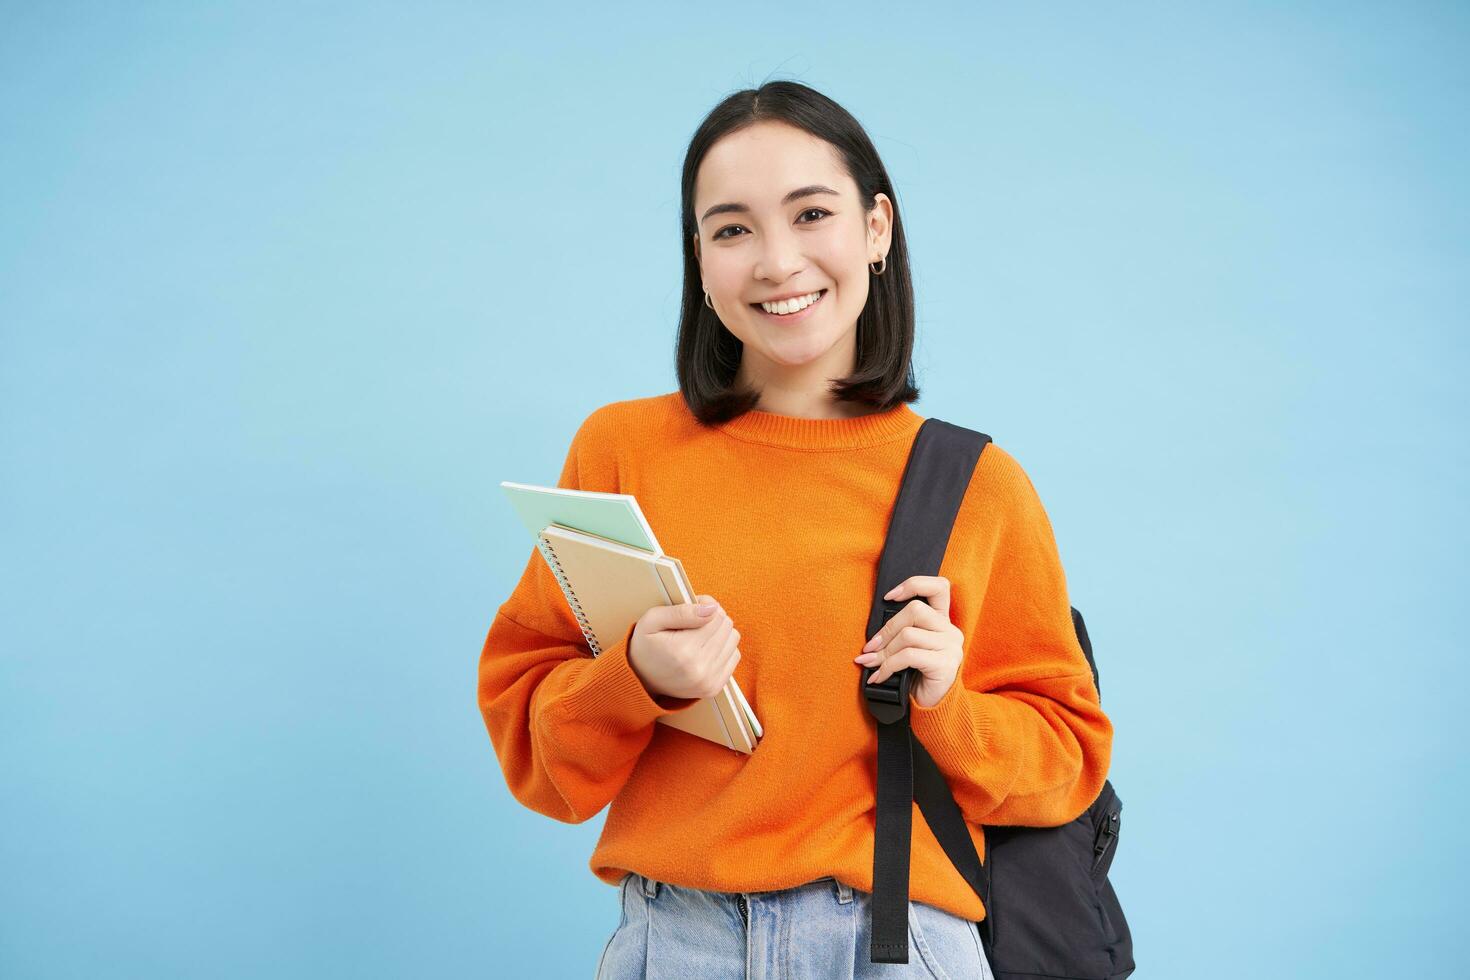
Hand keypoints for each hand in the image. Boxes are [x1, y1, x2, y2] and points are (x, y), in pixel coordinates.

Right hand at [627, 594, 741, 701]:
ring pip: (733, 639)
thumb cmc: (646, 644)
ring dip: (719, 633)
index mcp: (683, 650)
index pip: (716, 616)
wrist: (640, 678)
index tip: (692, 607)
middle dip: (713, 618)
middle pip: (726, 626)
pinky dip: (723, 649)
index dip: (705, 605)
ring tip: (699, 635)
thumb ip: (682, 611)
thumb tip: (713, 609)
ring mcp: (708, 681)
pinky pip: (734, 656)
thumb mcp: (653, 619)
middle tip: (694, 621)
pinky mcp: (714, 688)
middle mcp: (699, 669)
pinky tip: (705, 649)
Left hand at [853, 575, 963, 708]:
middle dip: (887, 629)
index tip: (888, 597)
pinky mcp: (945, 664)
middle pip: (915, 610)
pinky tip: (879, 677)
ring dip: (883, 652)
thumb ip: (901, 632)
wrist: (932, 708)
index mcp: (942, 621)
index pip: (938, 587)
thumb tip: (872, 635)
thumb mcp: (909, 649)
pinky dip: (888, 666)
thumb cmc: (916, 677)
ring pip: (908, 635)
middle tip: (870, 648)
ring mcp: (951, 647)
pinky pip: (909, 656)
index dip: (913, 585)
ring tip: (871, 664)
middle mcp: (950, 631)